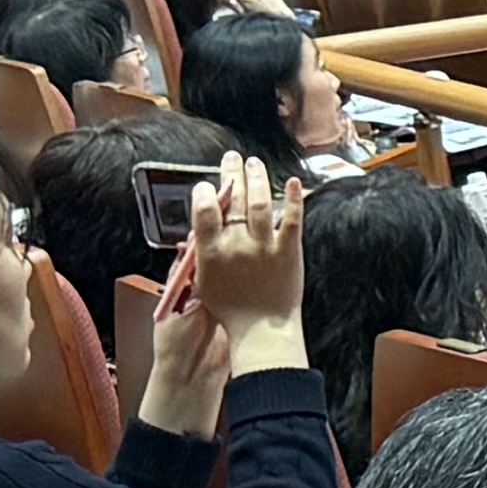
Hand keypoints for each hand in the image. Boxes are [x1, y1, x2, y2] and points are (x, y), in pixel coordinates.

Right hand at [182, 156, 308, 342]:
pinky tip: (293, 181)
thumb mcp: (203, 284)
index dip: (203, 194)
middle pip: (232, 200)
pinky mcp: (289, 250)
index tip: (205, 184)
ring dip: (257, 178)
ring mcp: (264, 246)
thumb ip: (198, 257)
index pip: (203, 213)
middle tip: (232, 157)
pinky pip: (291, 219)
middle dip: (231, 174)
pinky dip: (293, 198)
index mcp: (211, 254)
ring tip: (255, 163)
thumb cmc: (231, 310)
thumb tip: (193, 235)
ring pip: (260, 203)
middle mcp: (236, 245)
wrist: (262, 330)